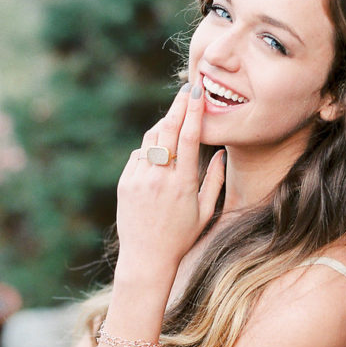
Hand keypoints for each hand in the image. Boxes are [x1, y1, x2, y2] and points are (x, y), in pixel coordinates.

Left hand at [115, 84, 225, 273]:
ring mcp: (138, 179)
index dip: (193, 110)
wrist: (146, 258)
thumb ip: (216, 181)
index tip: (197, 91)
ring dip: (164, 124)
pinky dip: (150, 147)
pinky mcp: (125, 182)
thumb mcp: (205, 212)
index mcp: (182, 184)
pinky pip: (139, 154)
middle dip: (178, 105)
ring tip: (176, 117)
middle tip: (188, 88)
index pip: (188, 137)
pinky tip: (160, 150)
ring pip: (151, 138)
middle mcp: (159, 178)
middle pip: (167, 129)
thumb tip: (220, 153)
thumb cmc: (181, 237)